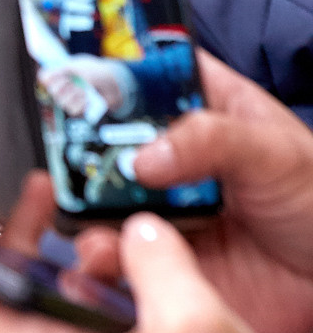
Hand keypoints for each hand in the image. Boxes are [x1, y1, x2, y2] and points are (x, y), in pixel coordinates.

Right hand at [39, 58, 128, 117]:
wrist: (115, 84)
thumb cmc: (97, 71)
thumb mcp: (78, 65)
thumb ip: (59, 70)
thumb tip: (42, 77)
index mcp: (60, 73)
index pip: (45, 78)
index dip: (50, 78)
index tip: (62, 76)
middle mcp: (62, 86)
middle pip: (52, 91)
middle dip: (67, 87)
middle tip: (77, 82)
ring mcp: (70, 98)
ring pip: (62, 102)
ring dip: (76, 95)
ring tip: (86, 91)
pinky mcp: (78, 108)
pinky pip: (73, 110)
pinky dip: (82, 104)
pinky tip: (88, 99)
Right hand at [73, 53, 312, 332]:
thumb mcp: (276, 152)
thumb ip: (211, 141)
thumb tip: (144, 157)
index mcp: (198, 110)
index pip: (140, 75)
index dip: (100, 73)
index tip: (62, 79)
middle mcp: (167, 157)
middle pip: (99, 142)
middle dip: (71, 153)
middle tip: (56, 165)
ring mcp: (157, 208)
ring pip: (94, 201)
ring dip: (77, 211)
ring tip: (84, 222)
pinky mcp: (154, 259)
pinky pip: (110, 257)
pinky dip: (94, 258)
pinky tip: (99, 258)